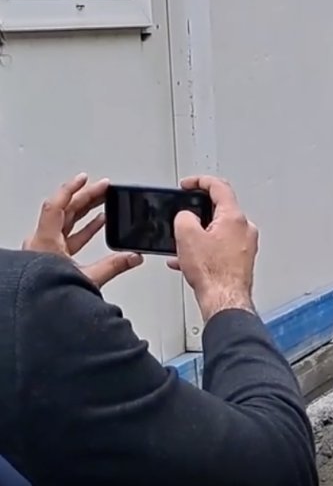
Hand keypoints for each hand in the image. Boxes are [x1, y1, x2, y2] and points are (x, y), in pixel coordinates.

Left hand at [23, 173, 142, 287]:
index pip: (57, 206)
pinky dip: (84, 229)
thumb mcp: (87, 280)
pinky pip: (69, 238)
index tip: (86, 178)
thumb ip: (113, 266)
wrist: (34, 317)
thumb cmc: (47, 296)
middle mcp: (42, 244)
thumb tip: (134, 257)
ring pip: (67, 224)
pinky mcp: (51, 260)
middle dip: (86, 198)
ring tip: (103, 203)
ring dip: (87, 212)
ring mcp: (45, 252)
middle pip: (65, 212)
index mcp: (46, 242)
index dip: (72, 189)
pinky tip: (98, 225)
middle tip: (103, 188)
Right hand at [167, 175, 259, 321]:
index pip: (219, 186)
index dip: (200, 181)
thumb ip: (184, 217)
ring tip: (183, 246)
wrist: (224, 301)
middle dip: (198, 213)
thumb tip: (187, 216)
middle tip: (184, 217)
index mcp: (234, 217)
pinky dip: (205, 249)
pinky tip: (188, 261)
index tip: (187, 184)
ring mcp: (246, 245)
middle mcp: (245, 229)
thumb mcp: (186, 236)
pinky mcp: (242, 259)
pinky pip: (221, 247)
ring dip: (199, 235)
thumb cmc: (213, 273)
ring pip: (218, 231)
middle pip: (220, 209)